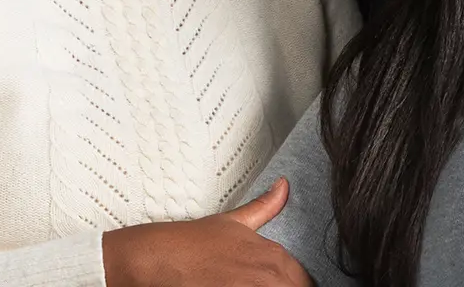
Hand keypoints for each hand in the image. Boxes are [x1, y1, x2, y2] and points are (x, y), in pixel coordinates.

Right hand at [101, 178, 310, 286]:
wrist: (160, 257)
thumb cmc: (192, 244)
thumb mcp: (233, 222)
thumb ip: (264, 207)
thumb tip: (283, 186)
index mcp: (275, 257)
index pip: (303, 281)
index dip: (295, 284)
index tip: (279, 283)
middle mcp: (270, 277)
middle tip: (252, 282)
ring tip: (243, 286)